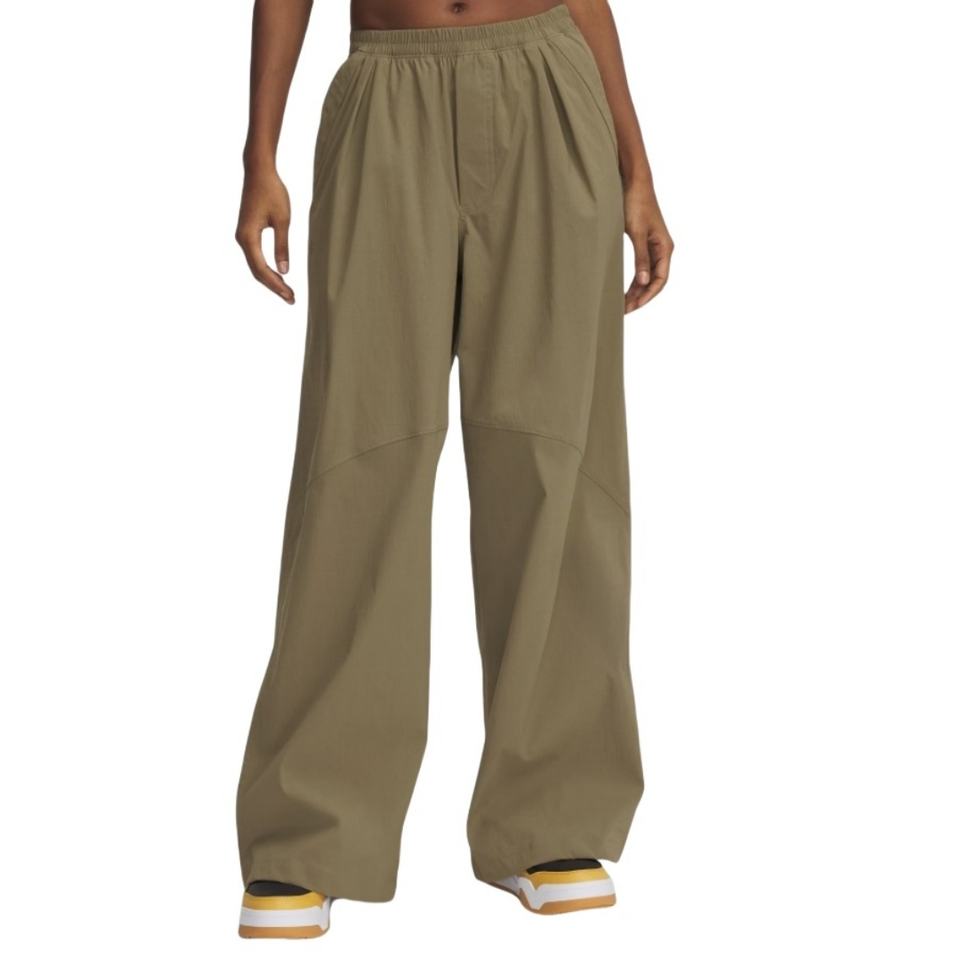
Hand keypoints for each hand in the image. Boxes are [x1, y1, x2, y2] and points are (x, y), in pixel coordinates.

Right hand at [235, 167, 294, 303]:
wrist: (258, 171)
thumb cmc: (272, 192)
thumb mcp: (283, 220)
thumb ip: (283, 246)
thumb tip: (284, 271)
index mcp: (248, 237)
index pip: (262, 269)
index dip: (276, 285)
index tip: (290, 296)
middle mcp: (242, 239)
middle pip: (257, 271)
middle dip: (274, 286)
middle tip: (291, 299)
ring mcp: (243, 236)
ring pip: (255, 265)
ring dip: (270, 279)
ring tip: (287, 291)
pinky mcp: (247, 233)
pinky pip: (255, 257)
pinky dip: (266, 268)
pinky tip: (278, 275)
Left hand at [623, 182, 673, 312]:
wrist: (633, 182)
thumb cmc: (636, 203)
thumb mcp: (637, 232)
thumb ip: (641, 258)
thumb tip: (643, 282)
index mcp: (664, 247)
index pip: (660, 279)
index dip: (648, 295)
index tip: (634, 306)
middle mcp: (662, 249)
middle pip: (654, 281)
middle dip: (641, 296)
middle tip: (624, 310)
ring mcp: (653, 247)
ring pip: (647, 276)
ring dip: (636, 290)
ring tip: (622, 304)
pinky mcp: (644, 243)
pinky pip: (642, 268)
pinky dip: (634, 280)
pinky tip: (625, 289)